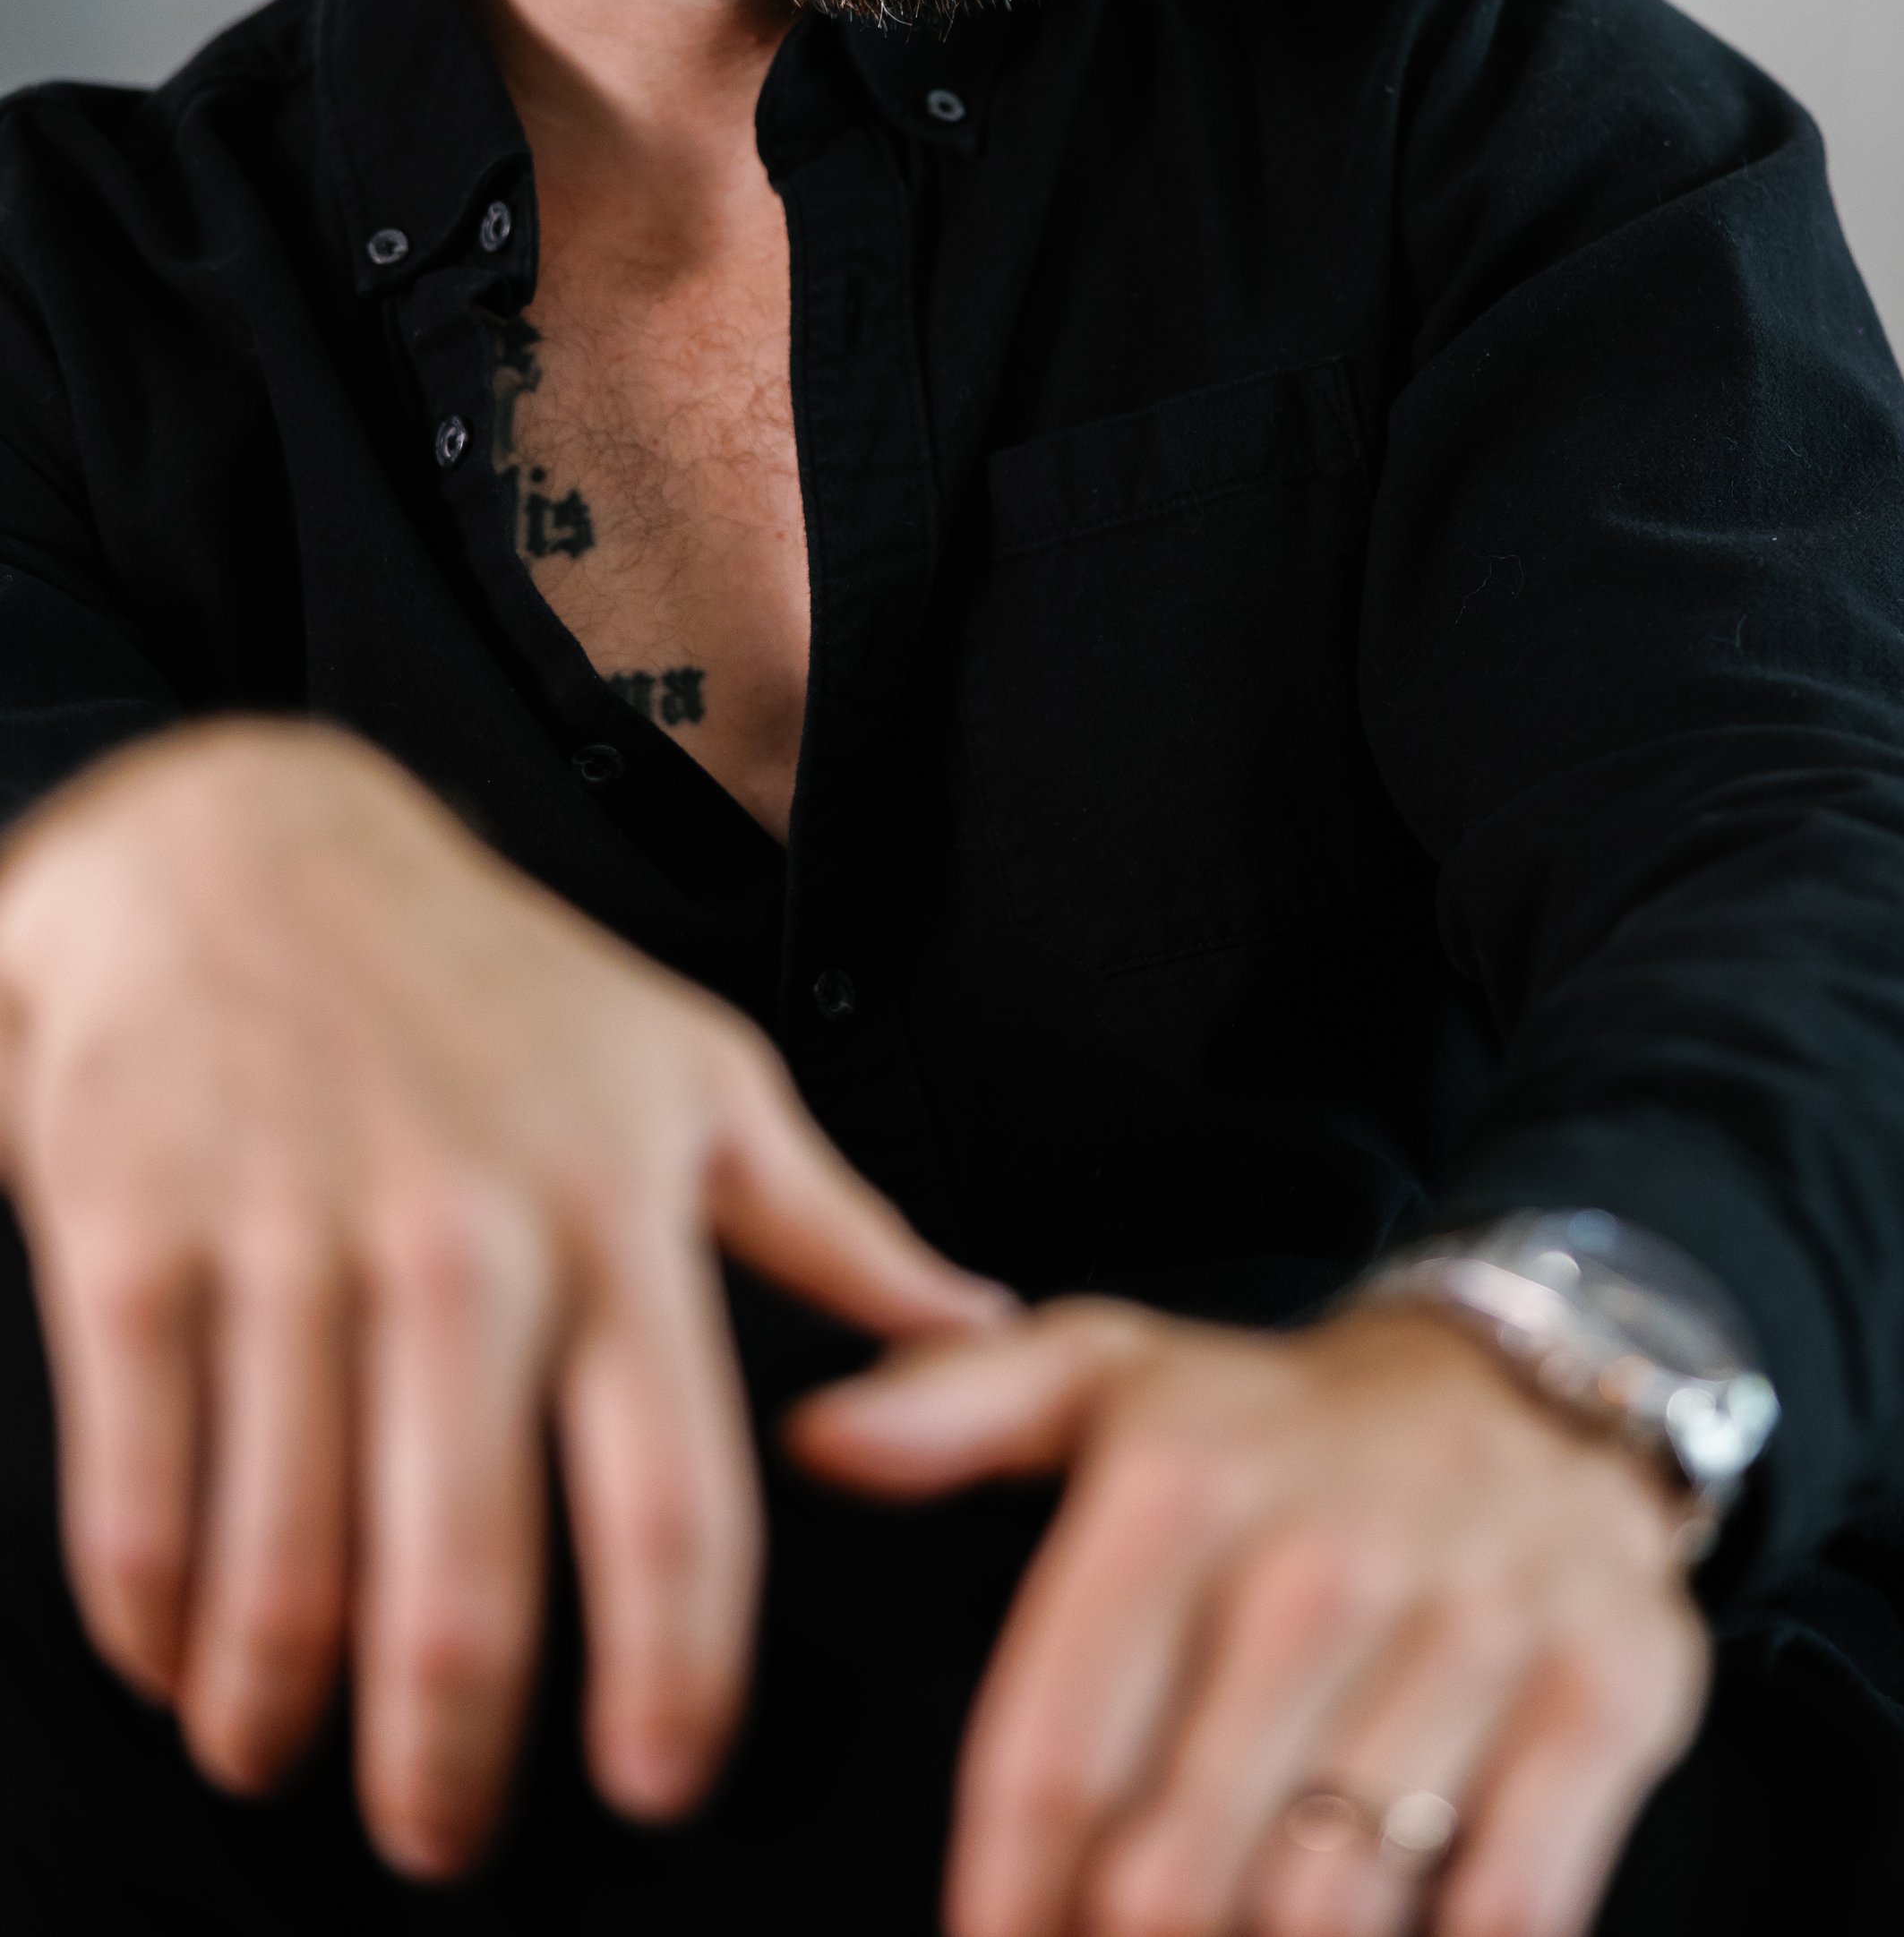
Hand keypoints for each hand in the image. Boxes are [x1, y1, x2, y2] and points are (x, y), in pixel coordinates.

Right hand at [0, 719, 1005, 1875]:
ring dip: (279, 1713)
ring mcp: (292, 1247)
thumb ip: (834, 1227)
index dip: (675, 1681)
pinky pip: (137, 1498)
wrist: (243, 852)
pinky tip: (177, 1662)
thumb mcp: (695, 1073)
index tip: (661, 1784)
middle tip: (449, 1840)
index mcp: (618, 1215)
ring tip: (289, 1759)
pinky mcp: (137, 1245)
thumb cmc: (494, 983)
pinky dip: (150, 1622)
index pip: (677, 1504)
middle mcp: (464, 1244)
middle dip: (452, 1766)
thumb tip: (980, 1327)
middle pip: (463, 1588)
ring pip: (285, 1572)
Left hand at [791, 1298, 1708, 1936]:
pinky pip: (1505, 1907)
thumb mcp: (1113, 1372)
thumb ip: (951, 1404)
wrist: (1538, 1384)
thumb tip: (817, 1434)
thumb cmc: (1287, 1422)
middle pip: (1175, 1867)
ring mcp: (1471, 1628)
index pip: (1050, 1757)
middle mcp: (1320, 1555)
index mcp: (1180, 1484)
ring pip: (1327, 1908)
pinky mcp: (1601, 1692)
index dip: (1005, 1904)